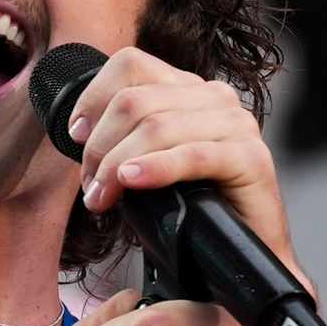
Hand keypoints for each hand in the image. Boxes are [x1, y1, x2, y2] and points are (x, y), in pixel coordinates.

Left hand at [68, 48, 305, 281]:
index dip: (94, 98)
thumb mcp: (149, 167)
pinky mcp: (250, 158)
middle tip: (91, 188)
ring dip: (116, 165)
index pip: (131, 65)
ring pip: (156, 127)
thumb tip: (81, 135)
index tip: (76, 137)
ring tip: (103, 198)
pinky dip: (155, 168)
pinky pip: (192, 155)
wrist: (241, 259)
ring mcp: (236, 125)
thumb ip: (125, 140)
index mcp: (189, 91)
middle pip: (135, 100)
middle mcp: (215, 99)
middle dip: (99, 146)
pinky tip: (132, 182)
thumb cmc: (193, 214)